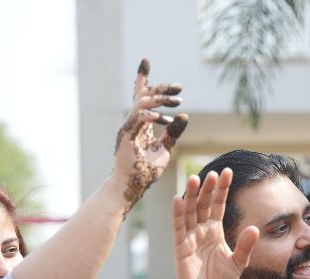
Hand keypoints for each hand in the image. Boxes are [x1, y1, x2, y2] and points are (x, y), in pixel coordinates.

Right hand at [113, 58, 187, 214]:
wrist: (131, 187)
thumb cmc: (146, 171)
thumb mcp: (165, 149)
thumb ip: (172, 133)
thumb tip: (184, 116)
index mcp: (139, 124)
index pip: (141, 97)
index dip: (142, 78)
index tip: (145, 61)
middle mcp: (132, 123)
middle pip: (143, 96)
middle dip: (161, 88)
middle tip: (180, 87)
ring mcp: (127, 128)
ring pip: (141, 103)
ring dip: (160, 99)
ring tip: (177, 101)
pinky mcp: (125, 137)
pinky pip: (138, 119)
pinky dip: (151, 115)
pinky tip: (165, 118)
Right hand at [171, 169, 258, 278]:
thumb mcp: (237, 263)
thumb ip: (245, 246)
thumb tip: (255, 228)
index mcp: (215, 230)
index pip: (219, 205)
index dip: (222, 189)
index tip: (227, 172)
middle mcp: (201, 229)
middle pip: (204, 204)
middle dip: (209, 189)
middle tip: (214, 173)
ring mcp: (189, 236)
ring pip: (190, 211)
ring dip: (192, 195)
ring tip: (195, 179)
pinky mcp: (180, 246)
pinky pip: (178, 227)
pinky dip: (178, 213)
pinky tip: (178, 198)